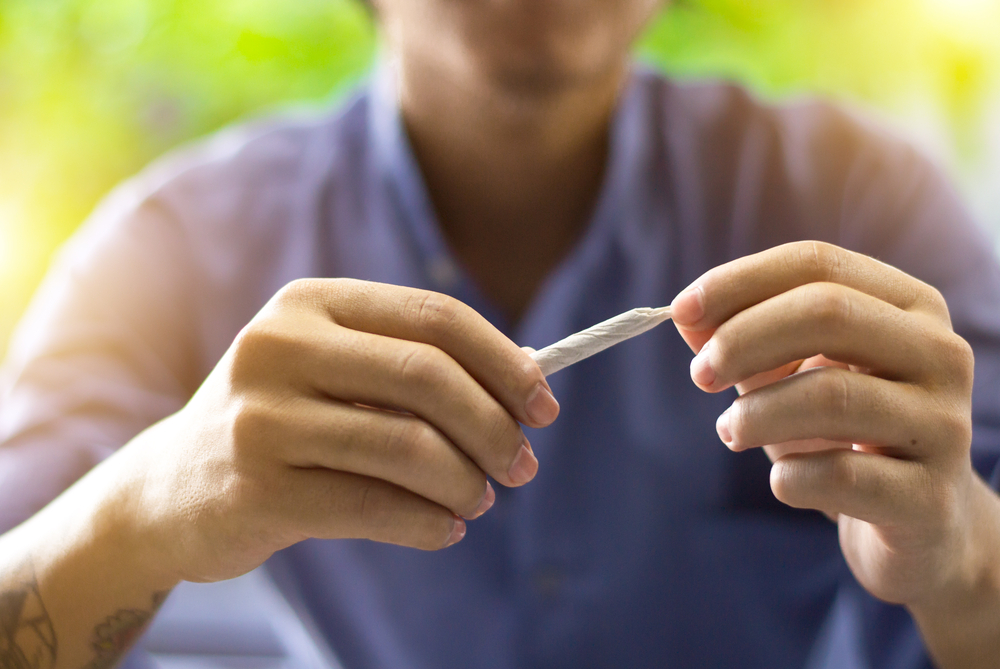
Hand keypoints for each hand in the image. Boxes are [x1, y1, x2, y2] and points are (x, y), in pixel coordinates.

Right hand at [113, 279, 558, 582]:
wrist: (171, 489)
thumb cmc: (282, 422)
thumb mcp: (332, 371)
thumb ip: (412, 369)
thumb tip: (526, 387)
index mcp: (312, 303)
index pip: (435, 317)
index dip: (503, 361)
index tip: (544, 405)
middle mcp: (280, 346)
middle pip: (428, 376)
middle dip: (494, 426)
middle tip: (522, 466)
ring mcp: (262, 417)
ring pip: (408, 446)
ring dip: (464, 481)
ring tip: (478, 501)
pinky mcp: (257, 488)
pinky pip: (375, 506)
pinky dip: (428, 524)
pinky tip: (444, 529)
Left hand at [669, 241, 985, 608]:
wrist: (916, 526)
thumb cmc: (843, 435)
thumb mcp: (790, 376)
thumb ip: (742, 339)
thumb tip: (686, 316)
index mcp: (909, 306)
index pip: (817, 263)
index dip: (739, 281)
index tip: (681, 311)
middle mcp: (940, 354)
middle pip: (828, 313)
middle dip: (743, 339)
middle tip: (700, 375)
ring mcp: (943, 426)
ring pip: (831, 395)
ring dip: (755, 414)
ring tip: (731, 431)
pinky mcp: (929, 498)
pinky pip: (839, 475)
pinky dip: (789, 477)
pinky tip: (783, 481)